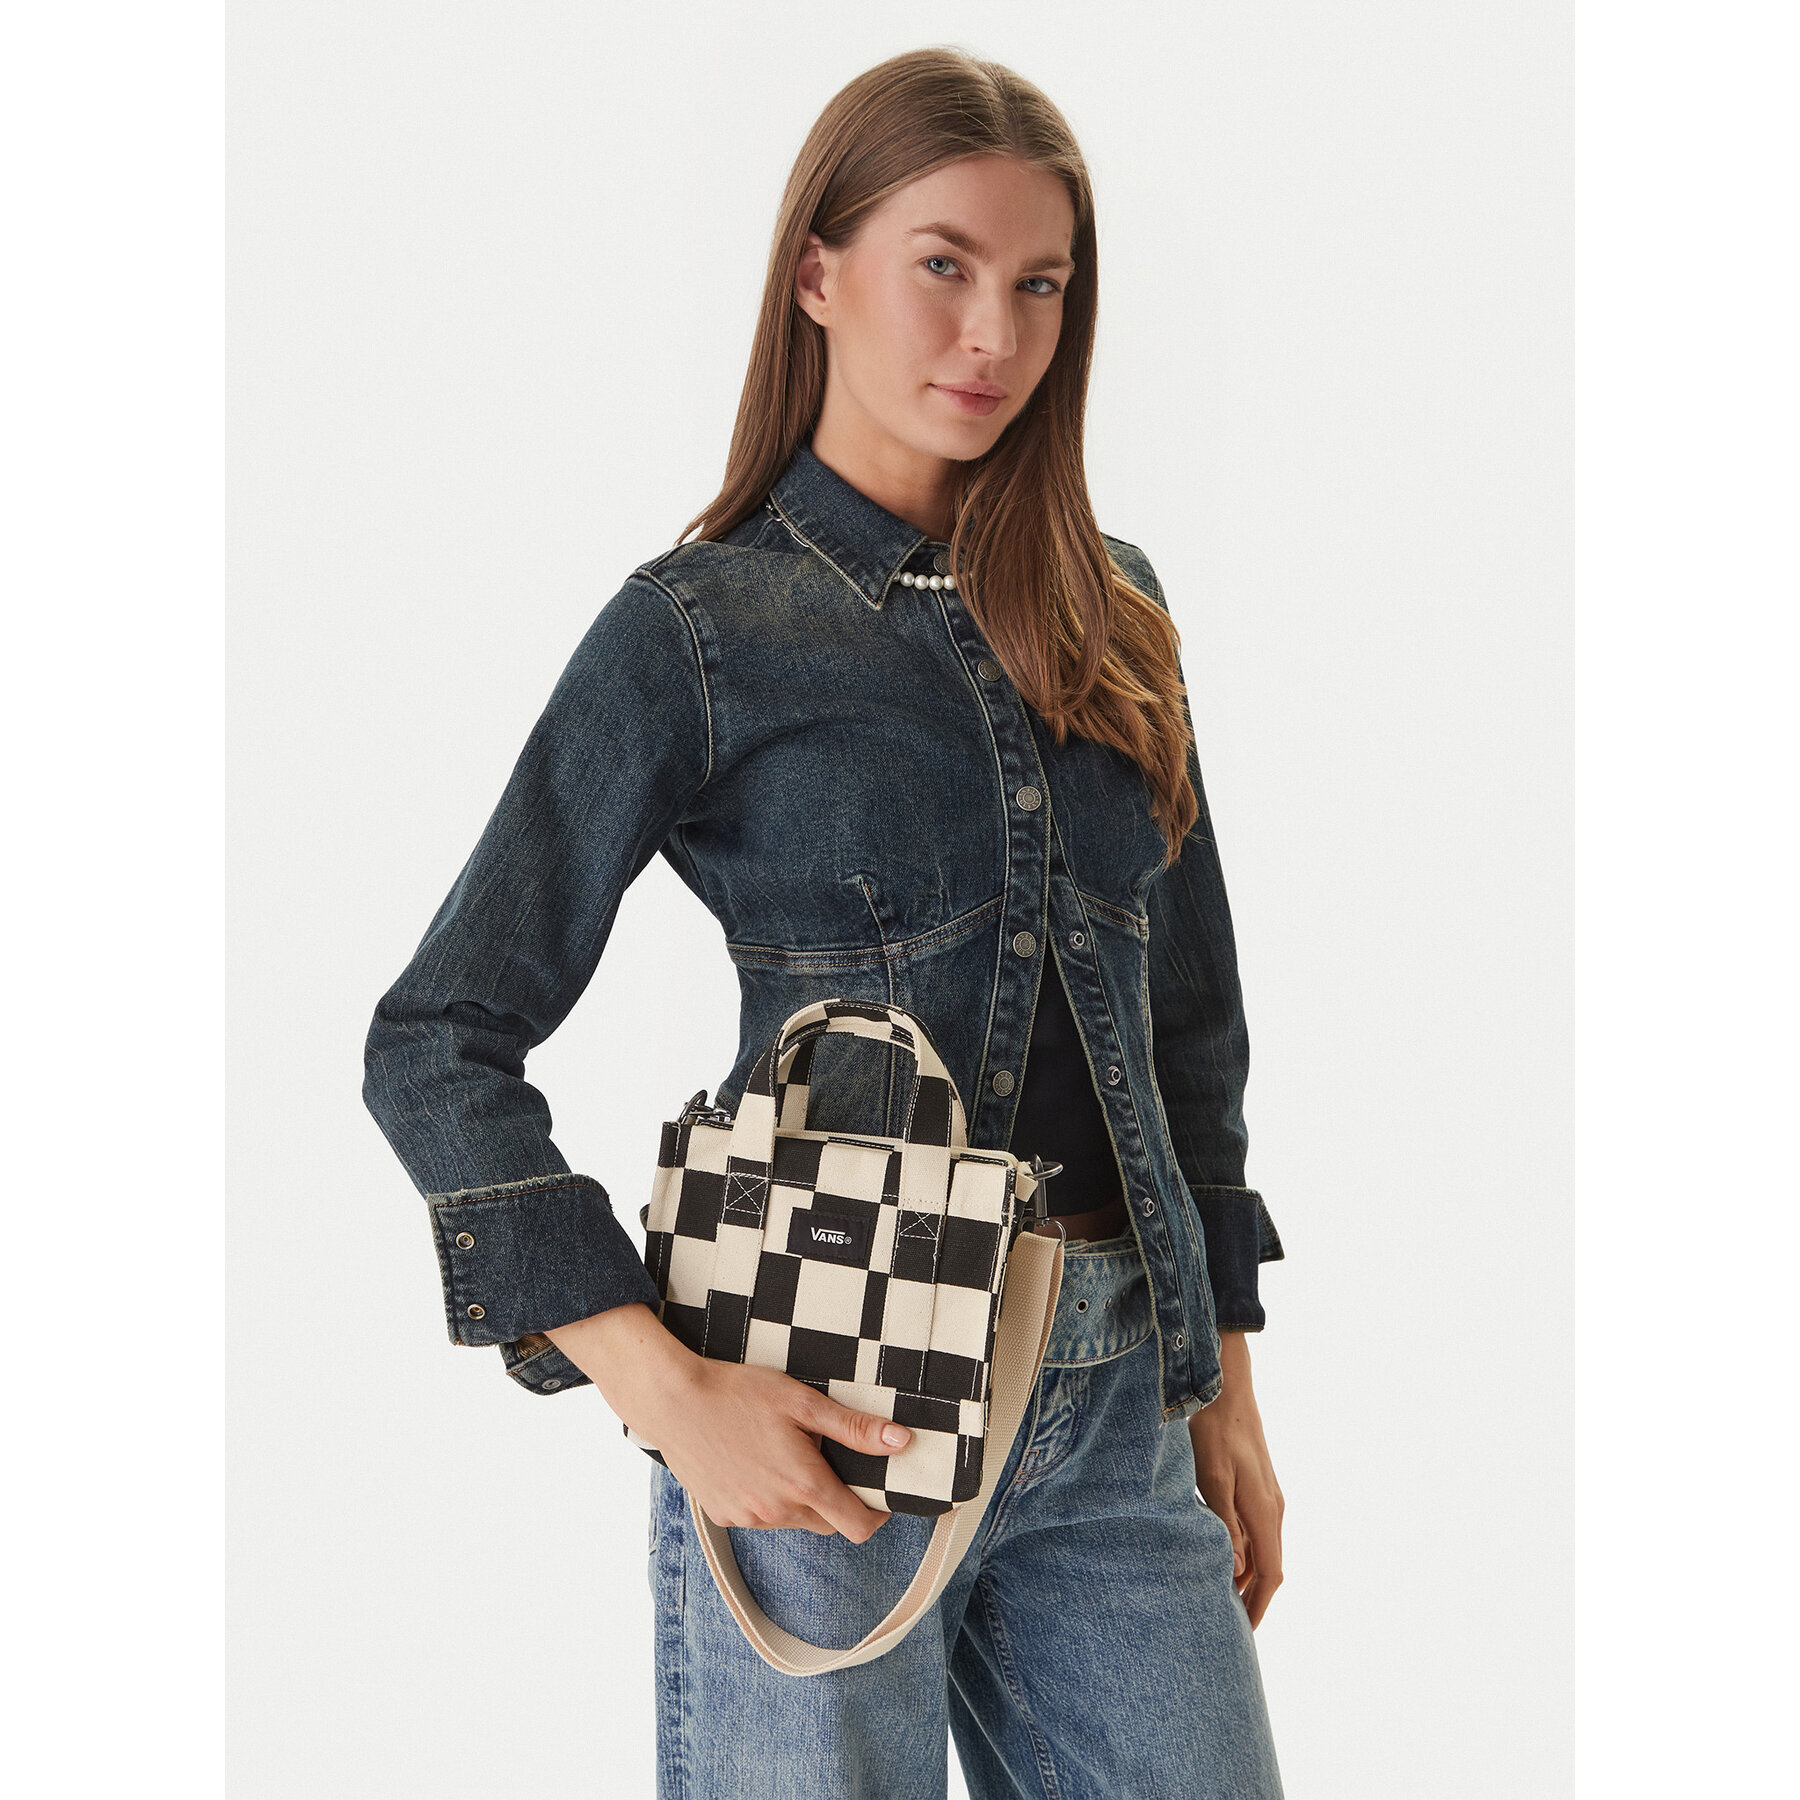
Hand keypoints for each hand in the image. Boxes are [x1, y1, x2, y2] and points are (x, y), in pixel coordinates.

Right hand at [545, 1303, 910, 1540]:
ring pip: (792, 1520)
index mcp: (805, 1485)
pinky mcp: (723, 1515)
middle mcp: (777, 1513)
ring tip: (782, 1451)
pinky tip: (753, 1460)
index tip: (879, 1494)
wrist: (674, 1401)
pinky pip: (760, 1516)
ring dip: (799, 1497)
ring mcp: (748, 1518)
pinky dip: (767, 1497)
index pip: (858, 1527)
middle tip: (826, 1457)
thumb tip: (901, 1442)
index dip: (877, 1514)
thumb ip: (854, 1428)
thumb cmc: (738, 1393)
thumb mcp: (803, 1402)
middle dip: (836, 1499)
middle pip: (827, 1523)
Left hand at [1188, 1329, 1284, 1626]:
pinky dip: (1243, 1553)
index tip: (1242, 1634)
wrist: (1225, 1382)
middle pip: (1269, 1567)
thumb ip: (1225, 1522)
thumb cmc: (1214, 1427)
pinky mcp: (1256, 1483)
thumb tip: (1237, 1569)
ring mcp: (1267, 1494)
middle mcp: (1273, 1507)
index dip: (1258, 1606)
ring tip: (1219, 1599)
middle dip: (1252, 1599)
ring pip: (1262, 1549)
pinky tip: (1220, 1556)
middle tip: (1226, 1625)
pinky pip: (1256, 1531)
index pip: (1271, 1573)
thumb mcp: (1212, 1475)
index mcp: (1265, 1510)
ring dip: (1246, 1577)